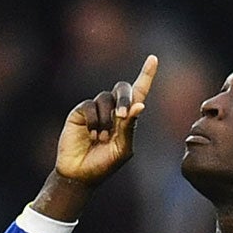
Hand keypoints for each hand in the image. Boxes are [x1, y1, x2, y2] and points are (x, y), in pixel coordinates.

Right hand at [52, 55, 157, 187]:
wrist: (79, 174)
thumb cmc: (103, 165)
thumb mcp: (121, 149)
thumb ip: (129, 127)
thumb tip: (139, 105)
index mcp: (128, 119)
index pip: (139, 92)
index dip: (146, 75)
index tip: (153, 59)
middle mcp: (113, 110)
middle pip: (123, 89)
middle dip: (124, 99)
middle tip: (121, 116)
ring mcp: (96, 109)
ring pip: (105, 98)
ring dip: (106, 120)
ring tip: (100, 139)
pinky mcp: (80, 111)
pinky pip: (90, 105)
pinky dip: (93, 121)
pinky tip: (91, 136)